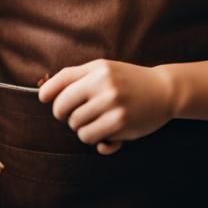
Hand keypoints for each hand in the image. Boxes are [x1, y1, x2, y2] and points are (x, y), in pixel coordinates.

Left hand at [39, 59, 175, 155]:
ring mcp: (111, 104)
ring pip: (76, 125)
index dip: (47, 91)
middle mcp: (102, 84)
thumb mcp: (105, 70)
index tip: (43, 99)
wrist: (164, 90)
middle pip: (62, 107)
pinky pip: (90, 137)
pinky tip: (105, 136)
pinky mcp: (120, 124)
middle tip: (74, 115)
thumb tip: (45, 93)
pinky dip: (93, 139)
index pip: (61, 80)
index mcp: (97, 69)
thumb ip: (78, 77)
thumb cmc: (128, 81)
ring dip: (81, 128)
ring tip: (96, 123)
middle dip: (64, 115)